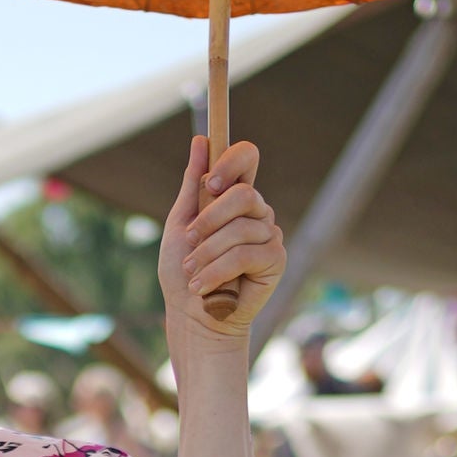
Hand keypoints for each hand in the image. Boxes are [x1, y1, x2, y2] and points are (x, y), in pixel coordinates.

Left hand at [158, 137, 283, 360]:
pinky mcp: (276, 259)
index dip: (232, 159)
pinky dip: (217, 270)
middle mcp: (256, 211)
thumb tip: (200, 140)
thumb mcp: (181, 224)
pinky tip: (203, 286)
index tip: (212, 182)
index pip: (247, 156)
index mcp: (234, 196)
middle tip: (189, 241)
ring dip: (206, 253)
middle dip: (209, 219)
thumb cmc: (184, 272)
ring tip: (193, 274)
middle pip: (243, 193)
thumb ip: (193, 184)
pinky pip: (246, 253)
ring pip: (240, 227)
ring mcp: (269, 234)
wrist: (193, 316)